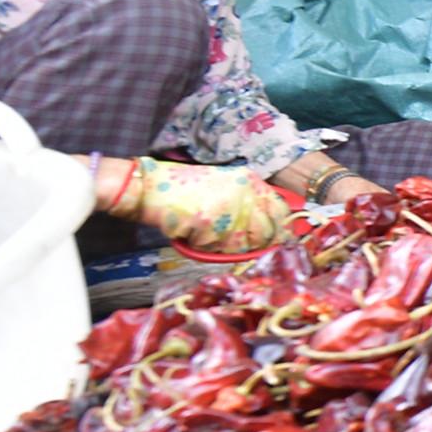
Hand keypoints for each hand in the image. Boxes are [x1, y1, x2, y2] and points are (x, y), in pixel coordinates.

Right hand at [98, 157, 288, 252]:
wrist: (152, 188)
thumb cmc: (188, 189)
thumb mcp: (227, 185)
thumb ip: (250, 202)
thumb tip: (271, 229)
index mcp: (250, 182)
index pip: (280, 211)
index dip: (279, 229)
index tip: (277, 239)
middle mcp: (244, 195)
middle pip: (264, 233)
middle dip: (253, 243)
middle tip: (232, 239)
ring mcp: (228, 210)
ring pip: (239, 245)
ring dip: (225, 244)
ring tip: (207, 230)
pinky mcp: (209, 225)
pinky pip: (215, 248)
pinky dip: (204, 245)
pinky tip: (193, 230)